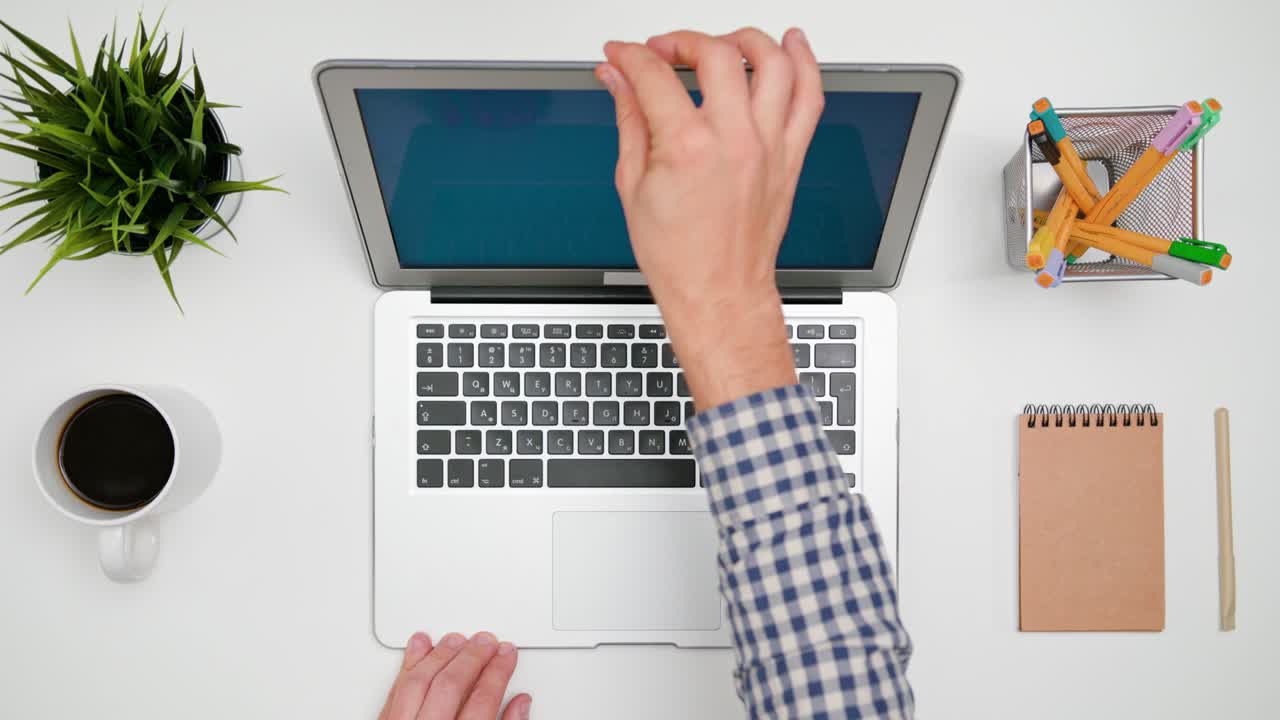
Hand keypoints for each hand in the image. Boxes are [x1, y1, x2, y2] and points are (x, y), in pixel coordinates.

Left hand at [379, 632, 531, 719]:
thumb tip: (519, 704)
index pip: (482, 700)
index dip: (499, 672)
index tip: (507, 654)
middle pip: (450, 685)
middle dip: (473, 658)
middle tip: (488, 641)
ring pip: (419, 682)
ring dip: (441, 655)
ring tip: (459, 639)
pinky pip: (395, 689)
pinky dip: (408, 664)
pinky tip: (420, 645)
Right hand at [596, 28, 823, 409]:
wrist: (719, 294)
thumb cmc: (679, 257)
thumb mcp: (633, 186)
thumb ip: (629, 120)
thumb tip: (617, 80)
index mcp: (687, 148)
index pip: (655, 75)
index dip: (631, 56)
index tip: (622, 55)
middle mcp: (735, 140)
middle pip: (716, 54)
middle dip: (681, 40)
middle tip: (663, 51)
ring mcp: (769, 146)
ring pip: (773, 63)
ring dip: (745, 39)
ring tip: (722, 41)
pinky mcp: (791, 157)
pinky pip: (810, 97)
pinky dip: (806, 63)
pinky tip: (793, 44)